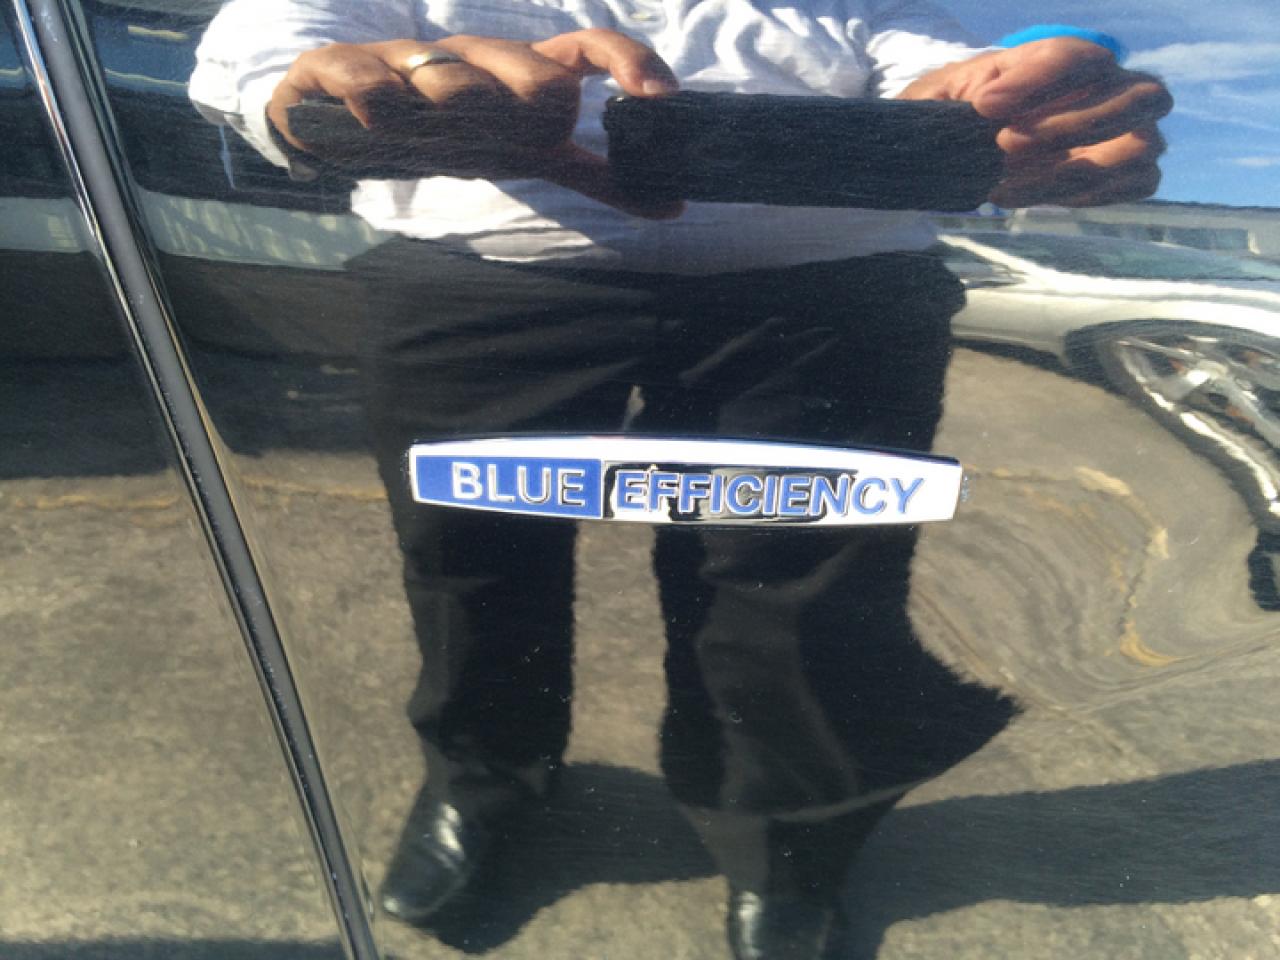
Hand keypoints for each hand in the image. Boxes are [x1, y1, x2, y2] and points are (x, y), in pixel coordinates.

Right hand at [267, 29, 680, 216]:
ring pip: (443, 72)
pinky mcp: (344, 70)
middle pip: (515, 63)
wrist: (347, 121)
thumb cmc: (453, 132)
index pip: (583, 50)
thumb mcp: (528, 153)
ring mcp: (407, 62)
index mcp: (518, 73)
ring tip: (444, 126)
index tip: (660, 94)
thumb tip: (671, 203)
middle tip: (538, 121)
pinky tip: (377, 121)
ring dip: (453, 98)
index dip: (625, 60)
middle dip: (531, 89)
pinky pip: (360, 75)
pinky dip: (370, 95)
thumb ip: (596, 174)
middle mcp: (470, 59)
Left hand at [899, 37, 1171, 207]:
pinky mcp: (1126, 174)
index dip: (1037, 81)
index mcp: (1065, 59)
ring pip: (1142, 145)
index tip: (984, 106)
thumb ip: (964, 92)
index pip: (1078, 56)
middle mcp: (1110, 88)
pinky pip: (1141, 182)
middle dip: (1069, 126)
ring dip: (1075, 172)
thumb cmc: (958, 115)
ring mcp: (1126, 132)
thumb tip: (989, 104)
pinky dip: (1093, 194)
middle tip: (1004, 147)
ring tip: (1007, 186)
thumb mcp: (945, 96)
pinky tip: (1036, 197)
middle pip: (1138, 96)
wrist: (959, 152)